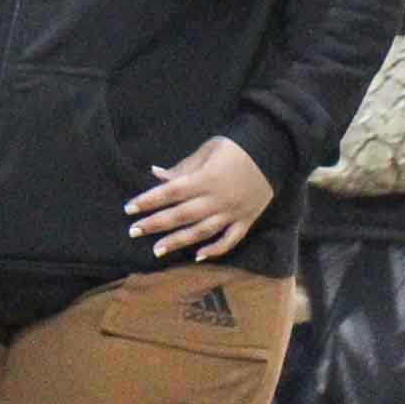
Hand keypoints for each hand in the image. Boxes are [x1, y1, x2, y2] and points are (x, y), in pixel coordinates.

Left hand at [126, 136, 276, 261]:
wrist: (275, 150)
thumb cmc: (237, 147)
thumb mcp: (208, 150)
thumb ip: (182, 167)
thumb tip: (155, 173)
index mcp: (205, 179)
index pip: (170, 192)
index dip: (148, 201)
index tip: (129, 208)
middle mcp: (217, 199)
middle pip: (181, 215)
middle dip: (155, 224)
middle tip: (133, 232)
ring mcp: (232, 212)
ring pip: (201, 232)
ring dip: (178, 242)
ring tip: (157, 250)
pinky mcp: (246, 220)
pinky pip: (229, 240)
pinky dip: (214, 250)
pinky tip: (197, 257)